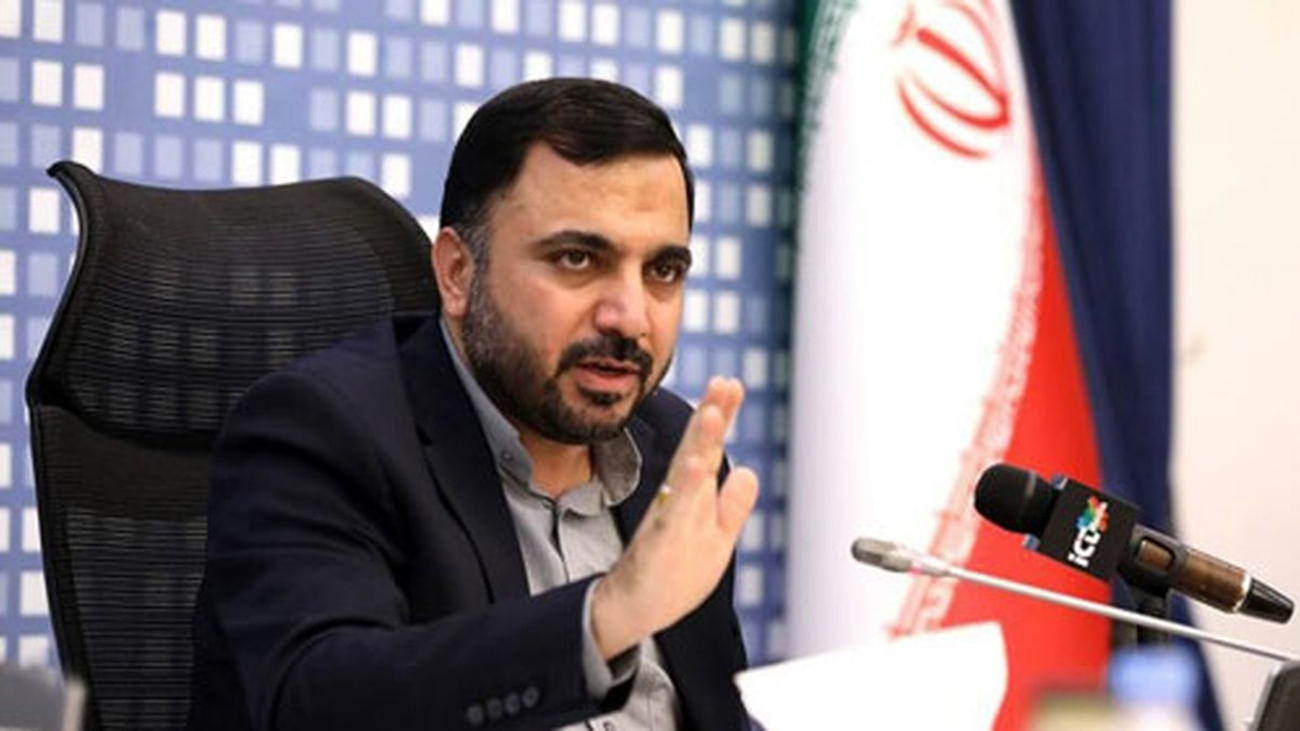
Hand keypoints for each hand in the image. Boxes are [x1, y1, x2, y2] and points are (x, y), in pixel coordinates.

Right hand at [590, 377, 759, 658]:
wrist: (631, 610)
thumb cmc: (670, 576)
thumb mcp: (715, 539)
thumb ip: (732, 506)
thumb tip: (748, 471)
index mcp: (692, 497)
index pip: (709, 448)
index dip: (720, 417)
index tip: (731, 384)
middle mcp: (678, 501)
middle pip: (697, 450)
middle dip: (711, 415)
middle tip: (724, 381)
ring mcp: (667, 520)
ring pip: (685, 475)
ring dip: (698, 443)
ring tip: (711, 412)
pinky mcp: (659, 544)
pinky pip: (673, 513)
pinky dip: (686, 490)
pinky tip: (696, 468)